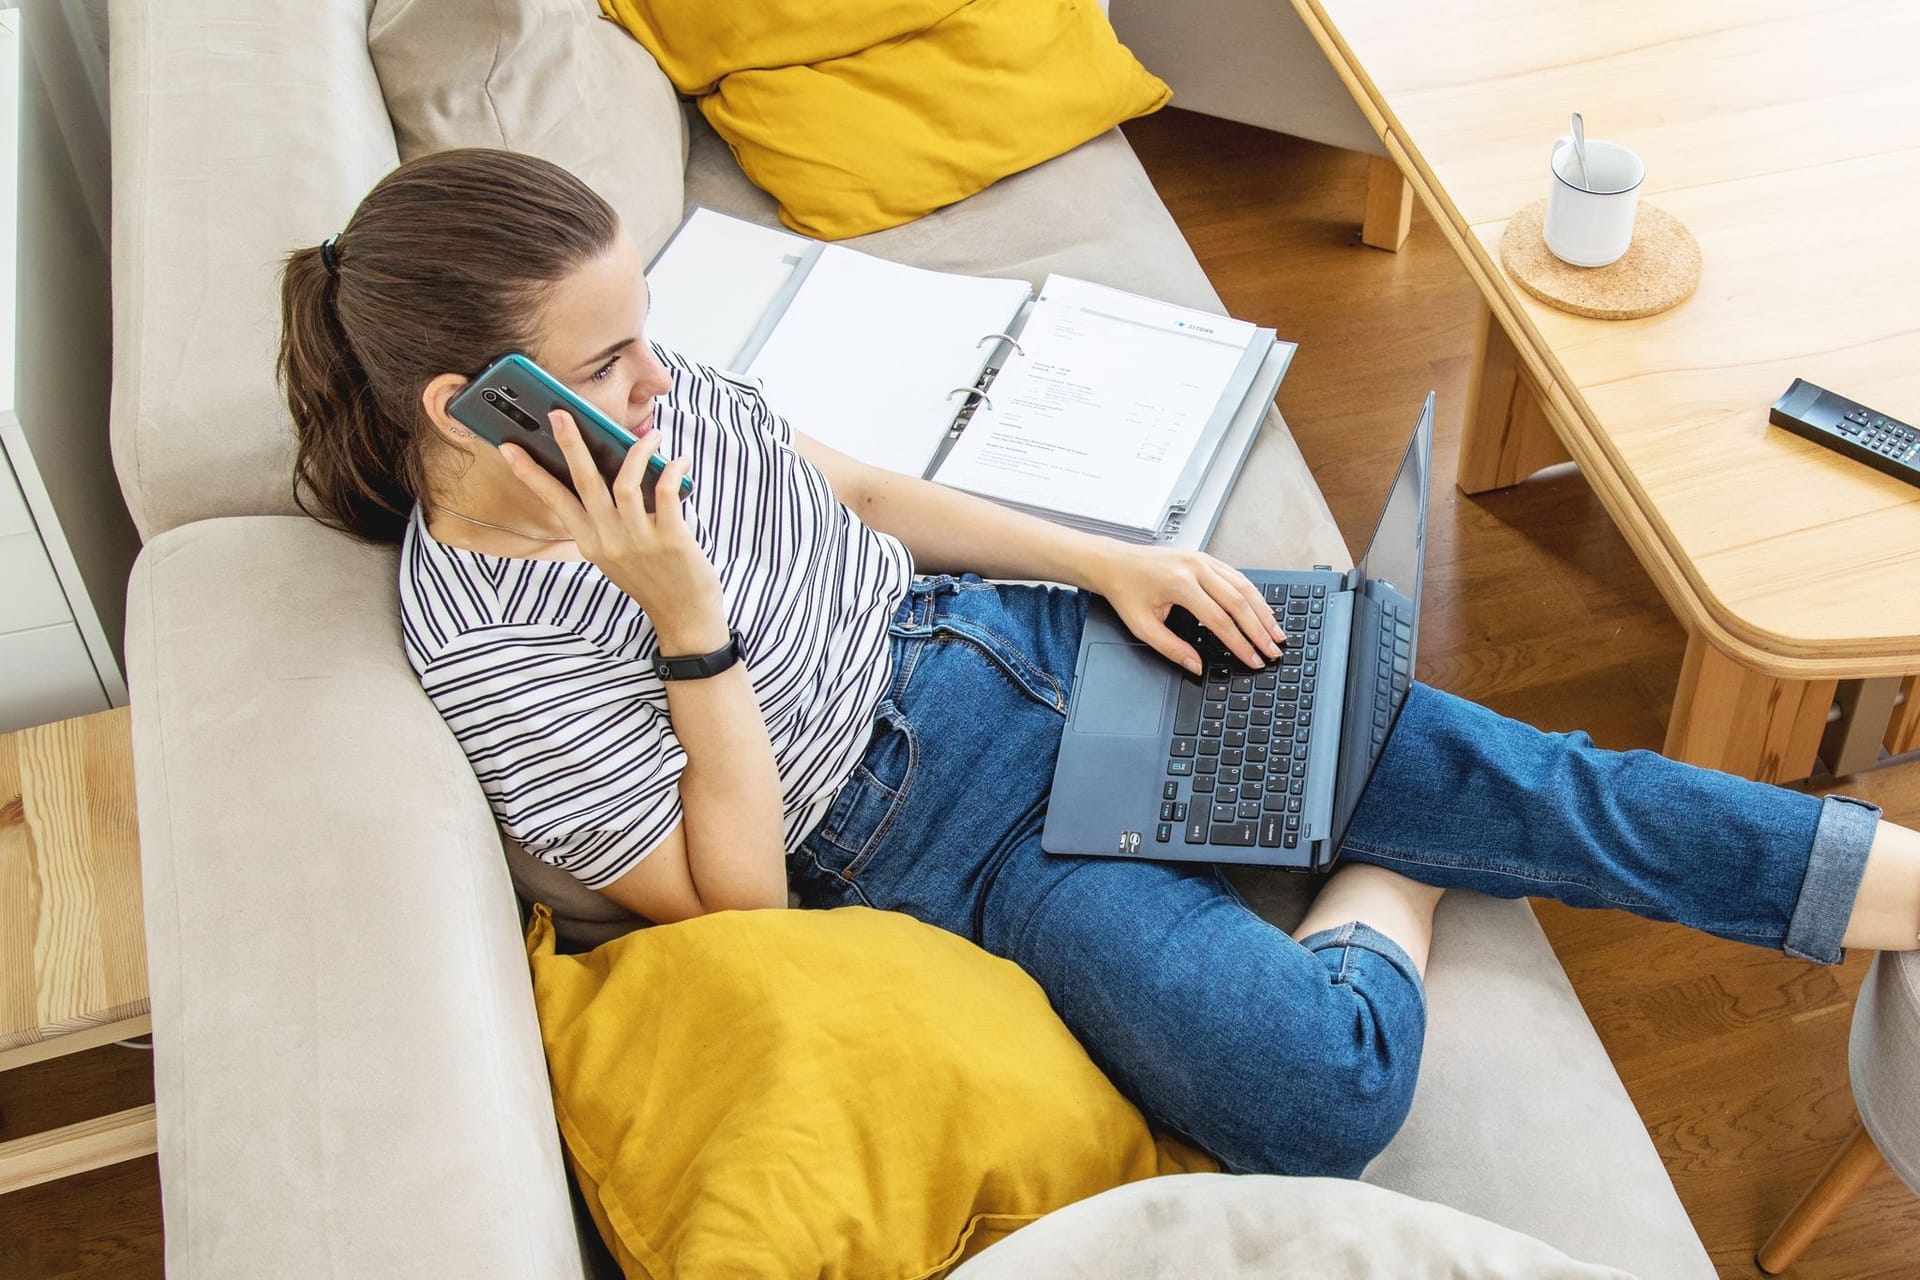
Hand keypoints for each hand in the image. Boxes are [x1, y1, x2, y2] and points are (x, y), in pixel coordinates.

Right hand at [501, 410, 728, 651]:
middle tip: (561, 414)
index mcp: (589, 543)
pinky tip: (678, 462)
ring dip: (637, 451)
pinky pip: (665, 492)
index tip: (508, 449)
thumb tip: (607, 475)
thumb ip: (607, 522)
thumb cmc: (653, 581)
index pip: (554, 501)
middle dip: (570, 444)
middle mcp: (608, 540)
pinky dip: (671, 470)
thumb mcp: (616, 555)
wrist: (684, 618)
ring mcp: (638, 540)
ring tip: (651, 436)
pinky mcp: (671, 540)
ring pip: (624, 482)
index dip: (530, 474)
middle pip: (583, 482)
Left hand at [1084, 544, 1285, 672]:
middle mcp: (1196, 568)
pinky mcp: (1205, 558)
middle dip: (1260, 630)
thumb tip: (1196, 667)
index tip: (1253, 660)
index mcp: (1180, 584)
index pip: (1219, 620)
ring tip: (1277, 633)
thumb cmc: (1126, 592)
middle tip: (1274, 650)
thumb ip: (1172, 648)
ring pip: (1243, 586)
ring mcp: (1203, 559)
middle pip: (1238, 602)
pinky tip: (1261, 610)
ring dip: (1262, 611)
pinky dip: (1252, 595)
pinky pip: (1236, 576)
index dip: (1240, 644)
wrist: (1114, 562)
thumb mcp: (1143, 626)